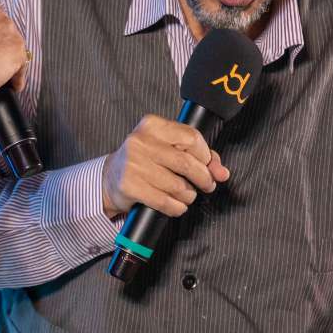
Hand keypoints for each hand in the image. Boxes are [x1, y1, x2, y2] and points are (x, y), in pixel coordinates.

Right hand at [100, 114, 229, 221]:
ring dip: (189, 195)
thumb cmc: (144, 161)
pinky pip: (165, 201)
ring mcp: (133, 164)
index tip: (207, 166)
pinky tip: (176, 205)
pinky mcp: (129, 186)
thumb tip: (222, 173)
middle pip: (186, 163)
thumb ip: (198, 156)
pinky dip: (177, 207)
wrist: (110, 178)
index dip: (205, 155)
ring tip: (187, 195)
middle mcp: (140, 141)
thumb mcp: (168, 149)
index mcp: (152, 125)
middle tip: (207, 185)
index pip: (191, 137)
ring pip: (177, 185)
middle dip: (203, 178)